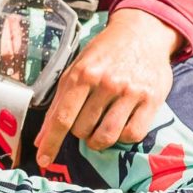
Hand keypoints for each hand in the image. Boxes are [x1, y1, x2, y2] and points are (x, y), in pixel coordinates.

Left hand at [34, 7, 180, 165]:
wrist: (143, 33)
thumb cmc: (105, 54)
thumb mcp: (77, 69)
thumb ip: (59, 104)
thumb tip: (40, 140)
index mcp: (83, 74)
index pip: (63, 117)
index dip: (51, 142)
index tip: (43, 159)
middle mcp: (106, 83)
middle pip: (83, 130)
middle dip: (80, 132)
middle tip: (87, 119)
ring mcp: (130, 92)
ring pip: (107, 136)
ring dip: (99, 140)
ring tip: (100, 128)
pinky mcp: (152, 99)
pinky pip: (133, 135)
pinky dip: (123, 137)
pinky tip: (121, 125)